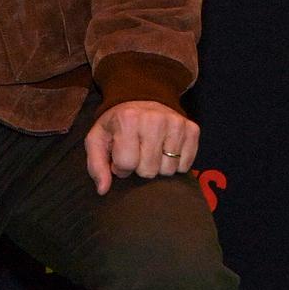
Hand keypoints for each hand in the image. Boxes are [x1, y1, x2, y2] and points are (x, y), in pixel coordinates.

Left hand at [84, 101, 199, 195]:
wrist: (140, 99)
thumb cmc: (117, 124)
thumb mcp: (97, 140)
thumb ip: (96, 165)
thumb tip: (103, 190)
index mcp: (128, 119)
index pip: (127, 163)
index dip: (120, 166)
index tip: (120, 155)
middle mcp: (154, 119)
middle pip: (149, 170)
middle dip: (140, 167)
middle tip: (137, 153)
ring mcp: (176, 123)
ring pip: (168, 170)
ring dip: (158, 166)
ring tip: (151, 151)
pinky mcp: (192, 129)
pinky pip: (185, 165)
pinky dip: (175, 163)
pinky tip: (165, 150)